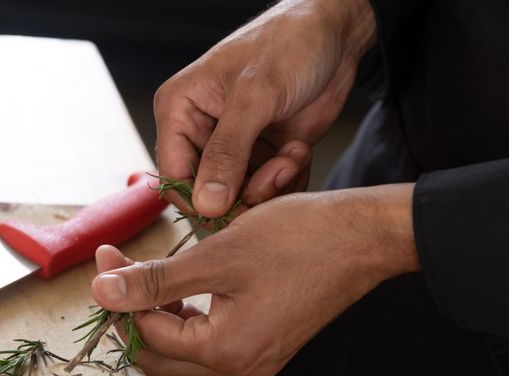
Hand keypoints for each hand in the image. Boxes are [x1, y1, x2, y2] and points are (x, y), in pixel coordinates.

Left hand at [90, 184, 417, 375]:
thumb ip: (155, 279)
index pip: (147, 336)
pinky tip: (187, 286)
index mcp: (225, 350)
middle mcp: (241, 366)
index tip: (108, 255)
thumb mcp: (215, 255)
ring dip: (161, 317)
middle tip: (121, 271)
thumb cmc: (298, 239)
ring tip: (152, 274)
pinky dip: (192, 318)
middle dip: (134, 315)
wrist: (364, 237)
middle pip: (161, 357)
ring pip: (187, 351)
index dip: (120, 296)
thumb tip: (101, 291)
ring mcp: (258, 359)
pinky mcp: (269, 344)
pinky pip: (214, 343)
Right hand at [154, 0, 376, 215]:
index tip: (235, 208)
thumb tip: (207, 203)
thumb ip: (227, 152)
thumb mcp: (254, 96)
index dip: (201, 200)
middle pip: (209, 193)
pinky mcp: (263, 155)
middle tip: (278, 171)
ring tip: (293, 152)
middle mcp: (201, 132)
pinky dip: (288, 180)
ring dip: (273, 184)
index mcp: (180, 111)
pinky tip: (299, 151)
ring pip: (241, 197)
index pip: (174, 175)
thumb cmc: (288, 44)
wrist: (334, 34)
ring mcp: (234, 147)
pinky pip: (268, 190)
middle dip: (246, 191)